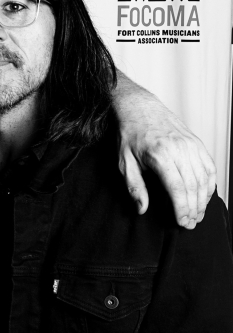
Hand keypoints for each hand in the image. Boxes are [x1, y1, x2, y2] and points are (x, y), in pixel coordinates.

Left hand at [115, 77, 215, 227]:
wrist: (140, 109)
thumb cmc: (129, 135)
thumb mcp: (123, 162)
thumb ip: (134, 187)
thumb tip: (142, 209)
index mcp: (159, 155)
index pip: (177, 188)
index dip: (181, 208)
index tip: (181, 222)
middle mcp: (179, 150)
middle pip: (193, 186)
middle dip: (193, 208)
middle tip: (190, 224)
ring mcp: (191, 145)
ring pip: (204, 178)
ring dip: (203, 200)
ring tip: (197, 214)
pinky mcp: (197, 143)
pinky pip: (209, 167)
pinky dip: (209, 184)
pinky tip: (204, 197)